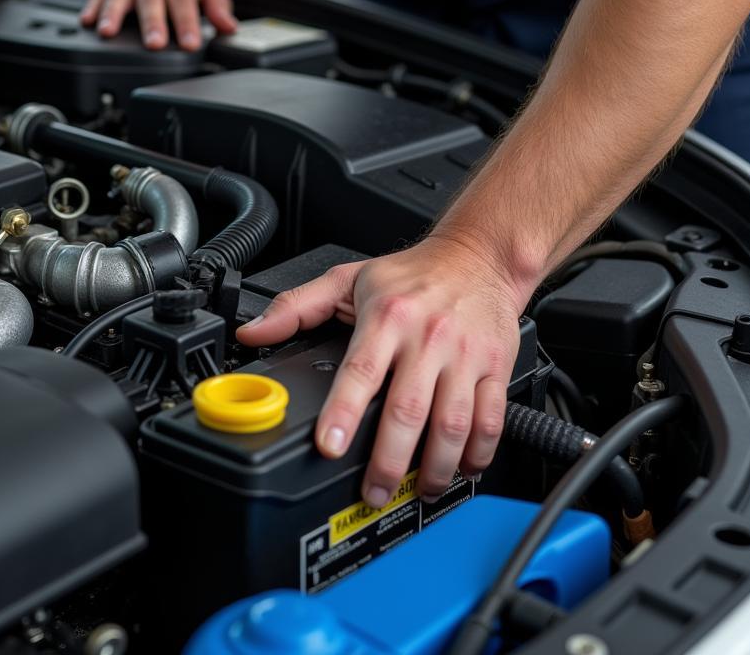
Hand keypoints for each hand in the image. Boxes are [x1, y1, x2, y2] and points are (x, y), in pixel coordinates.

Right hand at [80, 0, 236, 50]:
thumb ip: (219, 5)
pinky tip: (87, 21)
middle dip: (152, 23)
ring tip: (108, 32)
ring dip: (112, 15)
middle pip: (151, 1)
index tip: (191, 44)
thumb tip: (229, 28)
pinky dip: (92, 8)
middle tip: (154, 44)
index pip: (184, 3)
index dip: (188, 25)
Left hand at [236, 234, 525, 506]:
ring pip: (452, 424)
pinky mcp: (496, 366)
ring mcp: (465, 354)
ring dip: (434, 467)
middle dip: (388, 461)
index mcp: (387, 317)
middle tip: (373, 492)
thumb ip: (297, 307)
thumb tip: (253, 333)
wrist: (478, 256)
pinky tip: (461, 469)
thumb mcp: (348, 279)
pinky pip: (491, 419)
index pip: (361, 371)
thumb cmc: (412, 274)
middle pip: (407, 411)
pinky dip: (478, 454)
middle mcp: (427, 337)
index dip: (344, 412)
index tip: (330, 446)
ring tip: (416, 489)